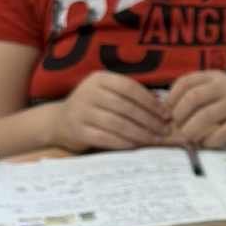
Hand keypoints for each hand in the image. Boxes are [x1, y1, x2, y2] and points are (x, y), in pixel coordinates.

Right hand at [53, 70, 169, 153]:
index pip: (130, 88)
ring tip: (155, 140)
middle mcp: (89, 92)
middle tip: (165, 131)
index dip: (151, 102)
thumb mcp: (108, 94)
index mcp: (99, 79)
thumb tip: (163, 110)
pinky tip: (136, 146)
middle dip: (149, 120)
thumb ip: (131, 98)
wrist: (60, 122)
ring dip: (140, 133)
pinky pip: (106, 138)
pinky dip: (123, 143)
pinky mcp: (78, 131)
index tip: (166, 115)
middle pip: (126, 107)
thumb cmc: (94, 108)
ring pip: (118, 124)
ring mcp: (81, 112)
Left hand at [165, 69, 225, 147]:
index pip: (186, 81)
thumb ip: (201, 94)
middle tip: (176, 127)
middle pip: (193, 98)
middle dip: (179, 114)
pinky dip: (210, 141)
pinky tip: (207, 143)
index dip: (171, 98)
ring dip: (191, 130)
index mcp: (217, 77)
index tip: (167, 112)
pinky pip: (222, 133)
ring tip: (188, 137)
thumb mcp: (223, 90)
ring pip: (205, 116)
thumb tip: (168, 110)